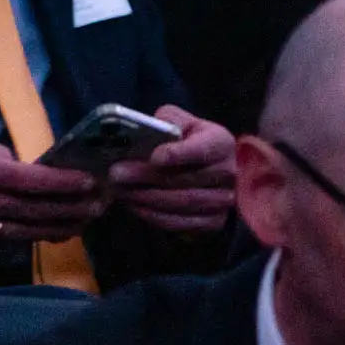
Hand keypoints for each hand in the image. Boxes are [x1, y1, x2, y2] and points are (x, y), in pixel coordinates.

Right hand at [0, 130, 105, 244]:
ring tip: (82, 224)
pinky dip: (29, 239)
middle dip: (74, 208)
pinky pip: (4, 243)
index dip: (67, 182)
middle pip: (39, 210)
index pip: (36, 180)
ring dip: (58, 228)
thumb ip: (2, 159)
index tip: (91, 181)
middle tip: (99, 206)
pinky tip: (49, 235)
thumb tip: (30, 172)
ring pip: (27, 231)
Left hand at [108, 106, 234, 234]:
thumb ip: (168, 121)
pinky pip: (180, 222)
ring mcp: (223, 200)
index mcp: (221, 143)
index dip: (178, 154)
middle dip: (147, 177)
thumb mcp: (183, 123)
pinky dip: (154, 216)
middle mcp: (228, 173)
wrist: (212, 171)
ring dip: (146, 198)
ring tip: (121, 191)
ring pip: (180, 203)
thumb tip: (147, 129)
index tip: (154, 156)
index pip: (201, 149)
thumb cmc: (190, 143)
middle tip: (117, 174)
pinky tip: (135, 206)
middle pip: (185, 179)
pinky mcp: (213, 222)